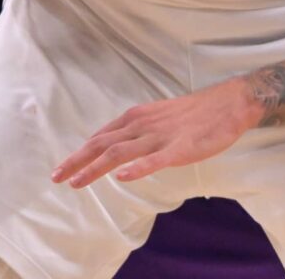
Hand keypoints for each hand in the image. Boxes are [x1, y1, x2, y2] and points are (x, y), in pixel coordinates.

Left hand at [52, 78, 259, 187]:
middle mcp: (143, 125)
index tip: (62, 168)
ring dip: (95, 168)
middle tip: (56, 177)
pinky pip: (156, 159)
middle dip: (77, 161)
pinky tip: (123, 177)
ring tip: (77, 182)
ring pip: (121, 153)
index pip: (100, 137)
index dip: (79, 153)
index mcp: (137, 118)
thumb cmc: (194, 113)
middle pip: (103, 144)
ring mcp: (161, 137)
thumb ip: (135, 131)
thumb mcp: (157, 116)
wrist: (228, 103)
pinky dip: (137, 168)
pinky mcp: (181, 148)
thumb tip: (112, 144)